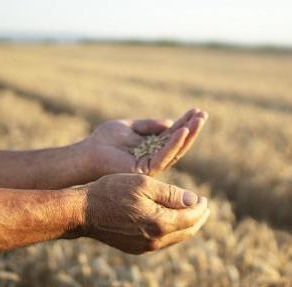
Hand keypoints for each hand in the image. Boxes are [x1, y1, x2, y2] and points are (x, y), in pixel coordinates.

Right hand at [81, 174, 209, 253]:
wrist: (83, 212)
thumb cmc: (112, 191)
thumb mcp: (144, 184)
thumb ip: (171, 194)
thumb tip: (195, 201)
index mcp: (160, 223)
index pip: (191, 217)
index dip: (201, 207)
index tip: (204, 198)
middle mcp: (156, 240)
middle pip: (187, 231)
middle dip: (198, 219)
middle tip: (204, 207)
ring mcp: (145, 247)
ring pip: (175, 239)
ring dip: (186, 226)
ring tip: (191, 214)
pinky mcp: (136, 248)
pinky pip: (162, 242)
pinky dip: (172, 232)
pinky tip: (171, 222)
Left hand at [85, 109, 206, 176]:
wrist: (88, 153)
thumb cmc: (104, 140)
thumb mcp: (130, 127)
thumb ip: (148, 125)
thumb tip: (169, 122)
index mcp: (151, 148)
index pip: (173, 135)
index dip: (185, 123)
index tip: (196, 110)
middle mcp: (154, 158)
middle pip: (178, 143)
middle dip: (191, 129)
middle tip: (203, 114)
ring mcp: (151, 166)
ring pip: (175, 151)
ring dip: (188, 135)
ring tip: (198, 120)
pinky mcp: (146, 170)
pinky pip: (164, 156)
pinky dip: (174, 144)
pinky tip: (182, 131)